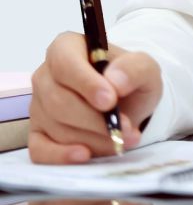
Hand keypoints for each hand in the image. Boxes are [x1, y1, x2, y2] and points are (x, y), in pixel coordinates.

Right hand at [29, 32, 162, 163]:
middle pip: (60, 101)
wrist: (125, 103)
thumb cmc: (127, 79)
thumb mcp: (144, 67)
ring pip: (57, 127)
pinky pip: (39, 150)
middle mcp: (45, 75)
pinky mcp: (37, 135)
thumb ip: (135, 68)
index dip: (86, 84)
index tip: (110, 101)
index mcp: (66, 48)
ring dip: (92, 138)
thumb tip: (115, 81)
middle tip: (125, 129)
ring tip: (122, 139)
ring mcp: (38, 107)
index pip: (66, 64)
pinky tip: (84, 155)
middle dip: (95, 120)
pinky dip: (61, 156)